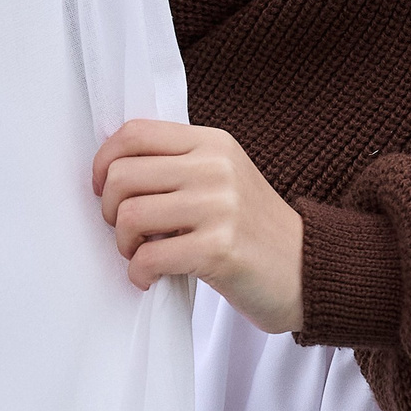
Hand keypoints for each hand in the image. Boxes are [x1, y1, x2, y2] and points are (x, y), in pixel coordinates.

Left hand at [91, 118, 302, 332]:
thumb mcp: (223, 178)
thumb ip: (177, 165)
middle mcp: (216, 167)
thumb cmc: (252, 229)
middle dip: (110, 210)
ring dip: (124, 244)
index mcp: (212, 143)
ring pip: (130, 215)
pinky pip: (149, 257)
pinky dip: (139, 273)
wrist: (307, 271)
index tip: (103, 189)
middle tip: (128, 231)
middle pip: (123, 175)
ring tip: (141, 254)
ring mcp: (219, 207)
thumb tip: (110, 170)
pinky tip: (150, 278)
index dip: (104, 161)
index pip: (135, 133)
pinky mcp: (219, 250)